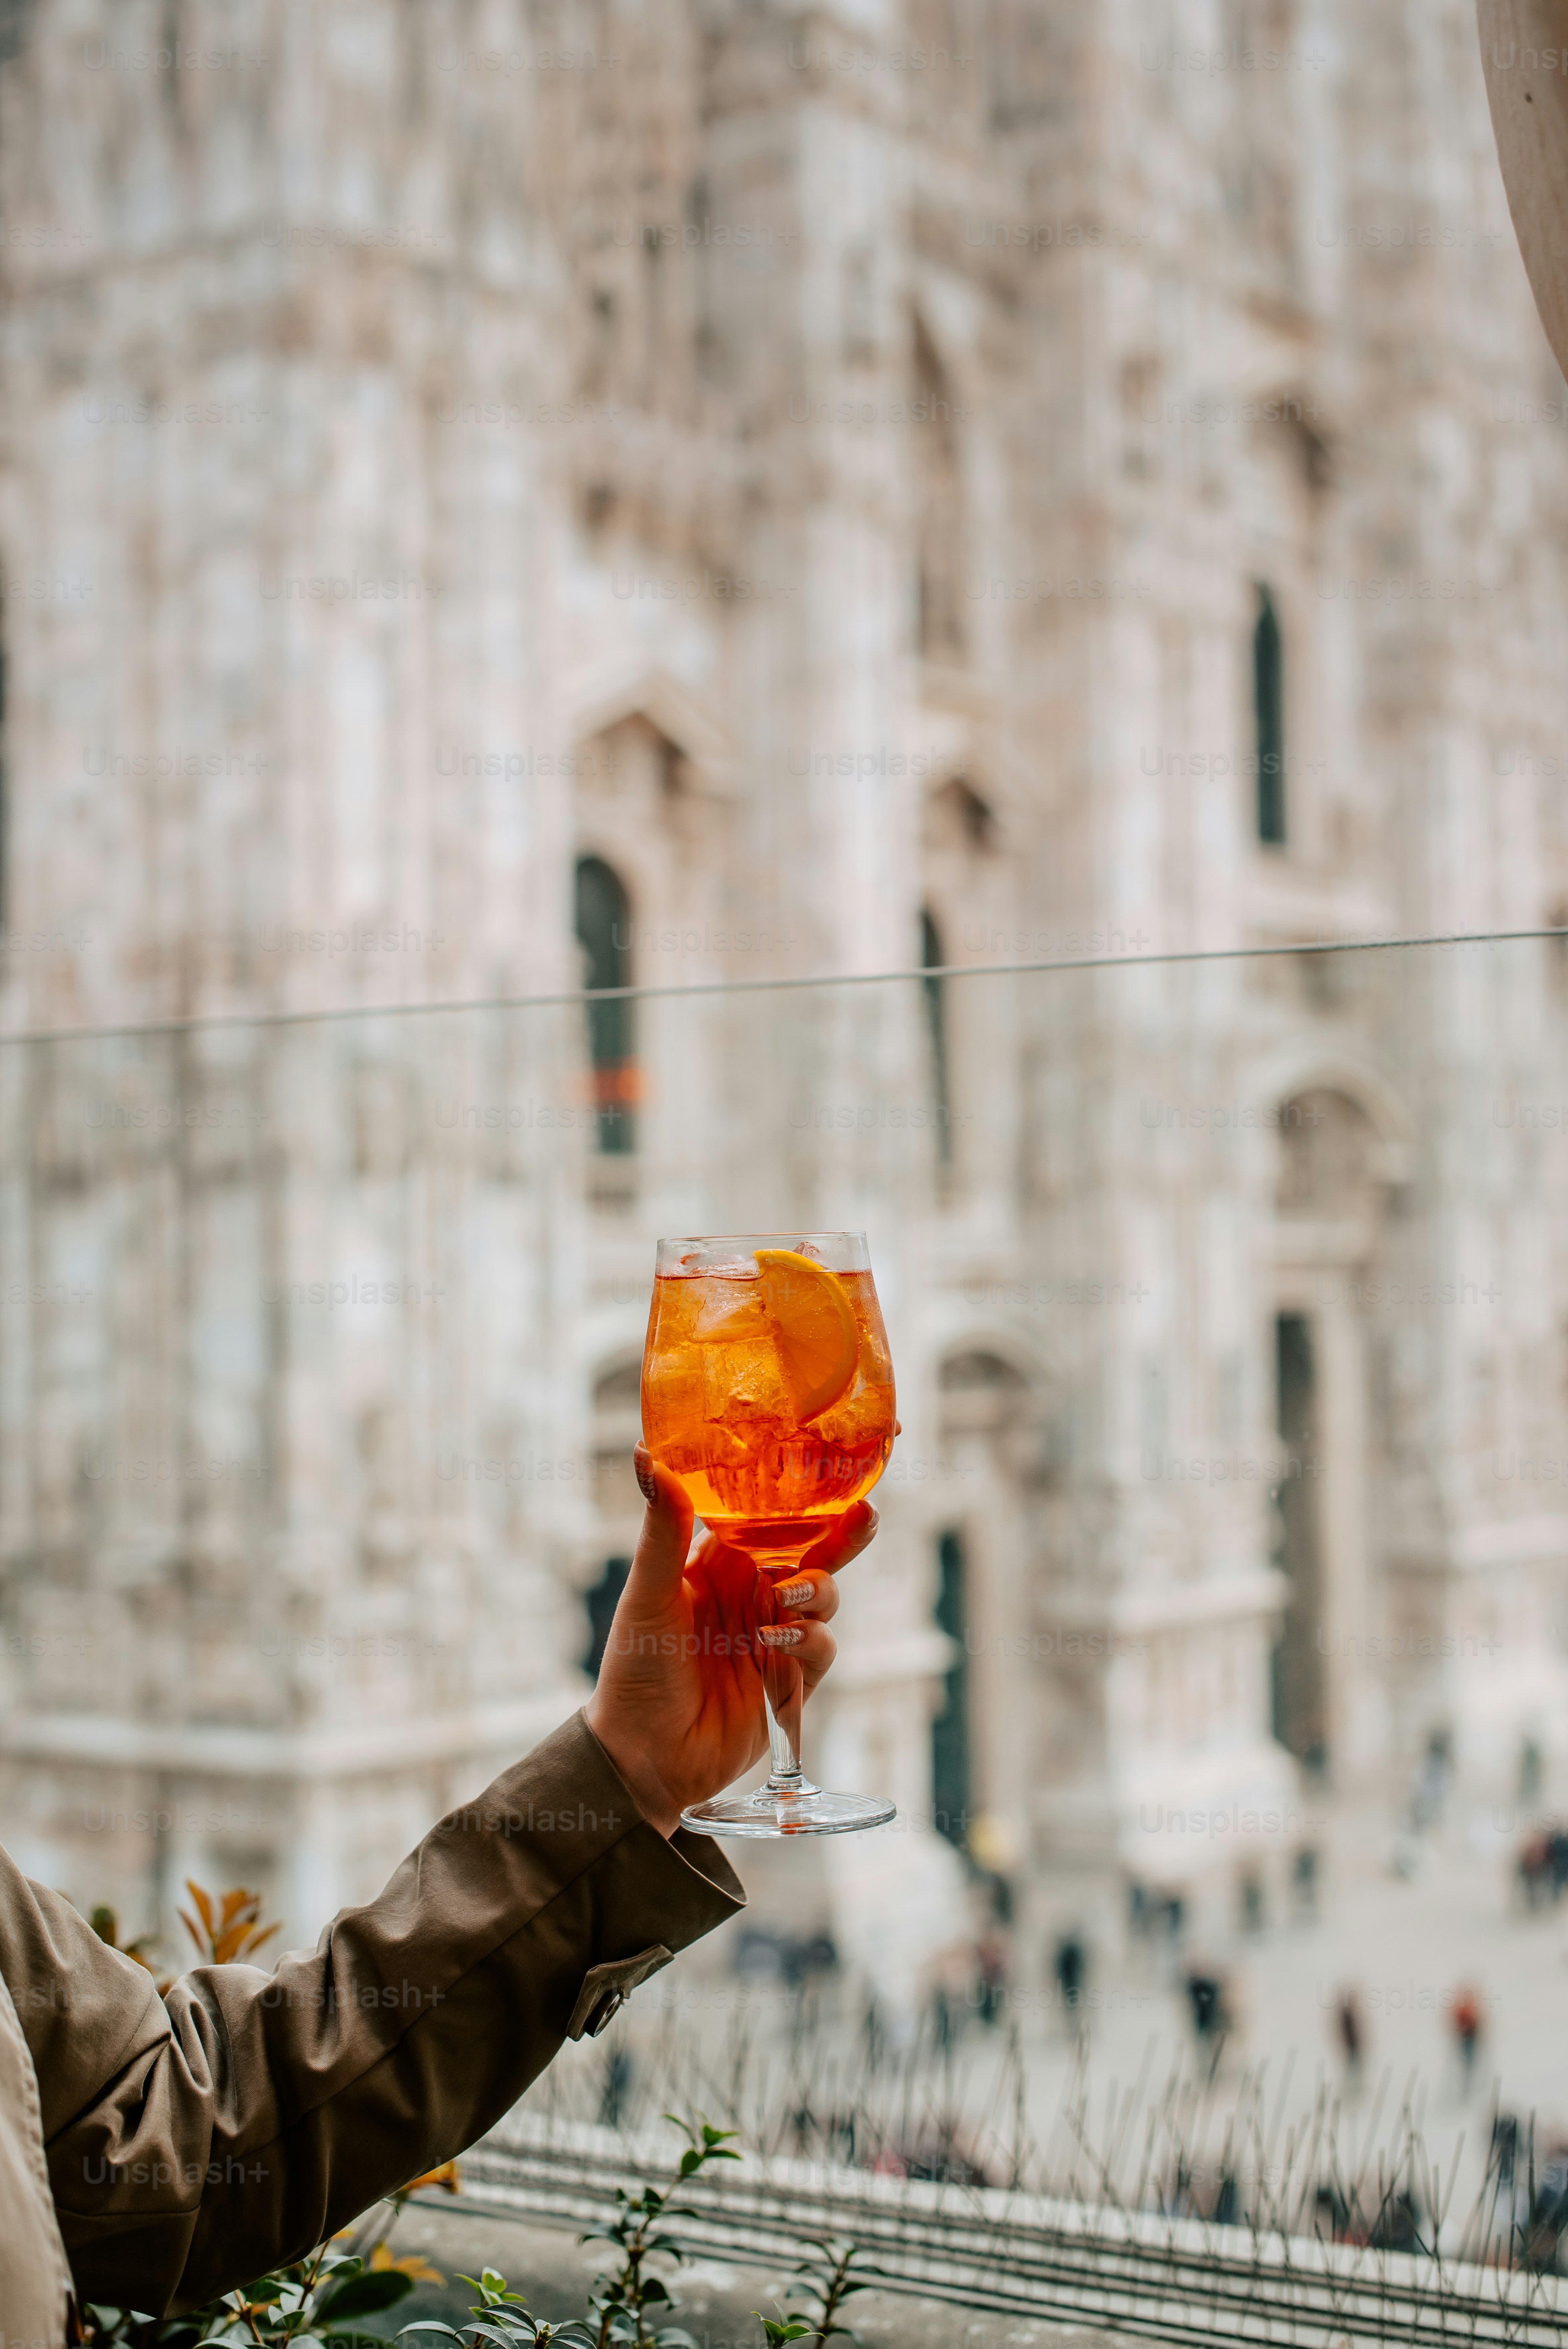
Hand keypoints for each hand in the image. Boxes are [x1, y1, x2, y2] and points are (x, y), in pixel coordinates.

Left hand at [584, 1443, 877, 1835]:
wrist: (642, 1756)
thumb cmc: (634, 1671)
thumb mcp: (649, 1594)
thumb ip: (662, 1530)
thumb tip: (647, 1453)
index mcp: (718, 1562)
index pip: (767, 1513)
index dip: (800, 1487)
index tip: (831, 1454)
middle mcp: (751, 1592)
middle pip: (811, 1550)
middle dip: (842, 1531)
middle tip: (864, 1511)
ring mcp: (774, 1635)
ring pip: (823, 1595)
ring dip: (819, 1588)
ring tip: (791, 1595)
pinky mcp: (791, 1681)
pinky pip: (820, 1649)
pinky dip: (806, 1640)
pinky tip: (774, 1642)